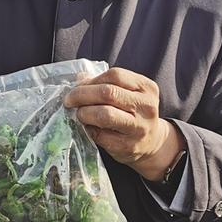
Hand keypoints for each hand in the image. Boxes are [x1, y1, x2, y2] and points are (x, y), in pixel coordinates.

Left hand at [64, 67, 185, 181]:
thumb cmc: (134, 113)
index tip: (77, 86)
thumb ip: (106, 83)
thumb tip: (79, 79)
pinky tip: (88, 127)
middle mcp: (146, 107)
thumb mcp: (128, 93)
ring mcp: (138, 128)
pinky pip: (100, 135)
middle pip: (108, 93)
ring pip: (105, 115)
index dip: (92, 80)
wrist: (151, 143)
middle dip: (82, 95)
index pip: (115, 75)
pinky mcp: (128, 146)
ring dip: (84, 112)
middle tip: (69, 100)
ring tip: (79, 114)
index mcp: (147, 88)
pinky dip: (89, 129)